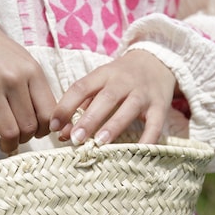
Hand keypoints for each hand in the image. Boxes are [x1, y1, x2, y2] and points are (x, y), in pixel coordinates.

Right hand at [0, 10, 55, 152]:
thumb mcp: (23, 62)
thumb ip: (36, 89)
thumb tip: (46, 122)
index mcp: (31, 71)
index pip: (48, 114)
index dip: (45, 130)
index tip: (39, 132)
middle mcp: (12, 80)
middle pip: (29, 127)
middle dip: (26, 139)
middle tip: (20, 137)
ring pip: (9, 133)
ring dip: (9, 144)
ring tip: (6, 142)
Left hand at [49, 50, 177, 144]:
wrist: (158, 62)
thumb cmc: (120, 79)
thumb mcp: (100, 85)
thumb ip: (81, 108)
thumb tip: (62, 134)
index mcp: (103, 74)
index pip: (81, 87)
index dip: (65, 106)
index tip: (53, 126)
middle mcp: (124, 81)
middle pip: (105, 98)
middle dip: (89, 119)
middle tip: (75, 138)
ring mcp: (143, 94)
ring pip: (129, 108)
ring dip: (113, 126)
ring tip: (100, 143)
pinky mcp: (160, 106)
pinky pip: (155, 124)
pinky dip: (148, 138)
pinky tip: (136, 152)